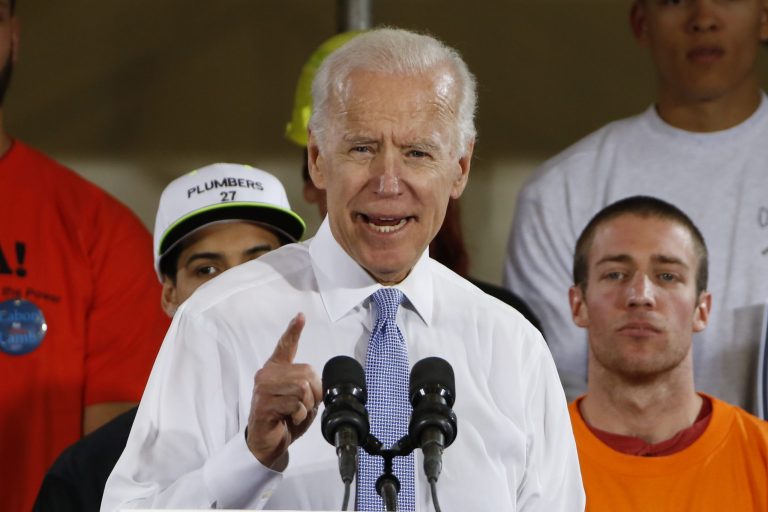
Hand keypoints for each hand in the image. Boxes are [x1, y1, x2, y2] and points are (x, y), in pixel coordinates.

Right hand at [246, 313, 321, 467]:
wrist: (268, 443)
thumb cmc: (284, 420)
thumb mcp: (301, 400)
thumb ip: (307, 386)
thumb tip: (316, 385)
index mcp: (276, 370)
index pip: (285, 346)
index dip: (293, 330)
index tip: (301, 316)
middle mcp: (267, 375)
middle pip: (306, 373)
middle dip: (315, 393)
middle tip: (306, 407)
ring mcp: (263, 389)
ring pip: (302, 388)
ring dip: (306, 406)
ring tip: (295, 414)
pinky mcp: (264, 404)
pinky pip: (294, 404)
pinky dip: (299, 415)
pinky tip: (289, 420)